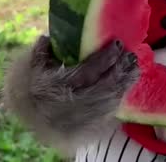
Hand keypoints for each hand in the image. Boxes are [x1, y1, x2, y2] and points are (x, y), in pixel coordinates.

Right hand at [3, 35, 139, 152]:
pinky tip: (129, 80)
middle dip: (119, 69)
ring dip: (124, 81)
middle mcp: (66, 105)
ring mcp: (79, 119)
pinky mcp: (89, 127)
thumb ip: (40, 54)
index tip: (117, 44)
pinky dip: (121, 93)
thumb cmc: (38, 83)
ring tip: (134, 65)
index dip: (103, 59)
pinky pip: (110, 110)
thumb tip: (46, 39)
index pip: (85, 73)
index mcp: (51, 88)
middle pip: (102, 87)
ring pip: (108, 100)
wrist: (38, 116)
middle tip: (130, 54)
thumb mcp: (32, 68)